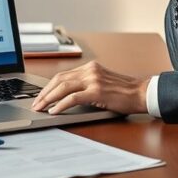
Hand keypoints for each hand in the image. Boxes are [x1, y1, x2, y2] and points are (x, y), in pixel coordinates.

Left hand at [30, 61, 148, 114]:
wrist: (141, 93)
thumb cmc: (124, 92)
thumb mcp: (102, 83)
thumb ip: (86, 85)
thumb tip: (65, 97)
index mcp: (90, 67)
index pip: (63, 75)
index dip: (49, 86)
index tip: (40, 96)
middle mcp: (90, 70)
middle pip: (59, 79)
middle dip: (44, 93)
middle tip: (35, 103)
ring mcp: (93, 80)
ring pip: (63, 87)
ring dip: (48, 98)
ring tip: (40, 108)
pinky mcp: (97, 91)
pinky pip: (73, 97)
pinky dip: (61, 104)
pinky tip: (54, 110)